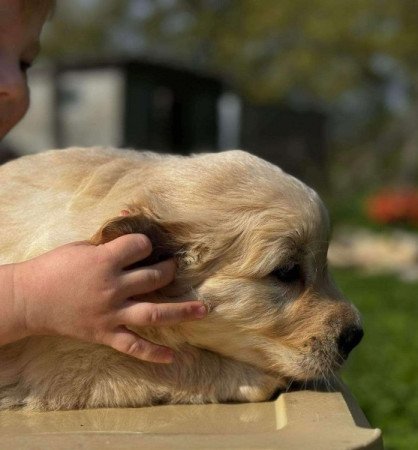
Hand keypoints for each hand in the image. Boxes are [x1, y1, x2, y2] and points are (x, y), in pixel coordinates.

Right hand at [12, 234, 205, 362]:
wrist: (29, 300)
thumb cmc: (56, 267)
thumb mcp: (82, 246)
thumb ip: (109, 239)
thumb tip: (130, 218)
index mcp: (105, 261)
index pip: (140, 246)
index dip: (146, 243)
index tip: (145, 246)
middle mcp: (113, 287)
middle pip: (154, 277)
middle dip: (168, 269)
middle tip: (171, 267)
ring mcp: (111, 313)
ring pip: (154, 313)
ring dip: (181, 311)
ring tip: (203, 310)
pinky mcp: (105, 333)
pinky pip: (133, 345)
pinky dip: (153, 353)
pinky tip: (172, 357)